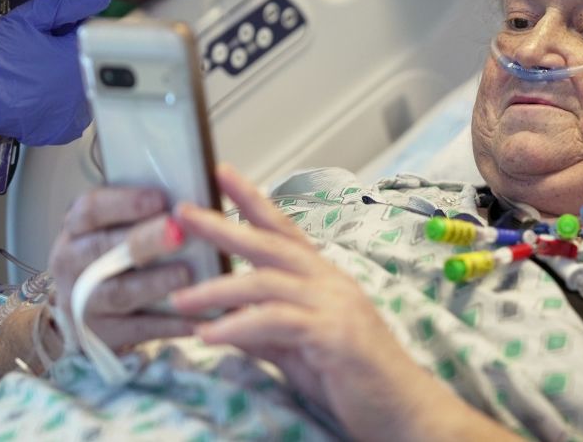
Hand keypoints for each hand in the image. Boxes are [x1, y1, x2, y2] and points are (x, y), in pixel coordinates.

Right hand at [0, 0, 110, 145]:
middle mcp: (85, 87)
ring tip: (41, 78)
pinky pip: (74, 113)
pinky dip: (63, 105)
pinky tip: (43, 96)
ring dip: (71, 81)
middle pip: (92, 64)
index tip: (57, 35)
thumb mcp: (30, 18)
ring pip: (86, 89)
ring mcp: (76, 112)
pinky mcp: (65, 130)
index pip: (95, 37)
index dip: (75, 33)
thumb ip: (68, 6)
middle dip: (74, 56)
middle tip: (43, 57)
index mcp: (79, 57)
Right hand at [49, 187, 195, 350]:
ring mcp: (82, 301)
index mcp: (77, 227)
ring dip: (155, 283)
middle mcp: (71, 262)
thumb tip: (191, 199)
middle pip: (103, 249)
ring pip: (119, 292)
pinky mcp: (101, 333)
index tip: (160, 199)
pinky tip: (198, 318)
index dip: (125, 203)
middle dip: (144, 241)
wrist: (86, 308)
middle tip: (178, 235)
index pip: (91, 209)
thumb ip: (143, 213)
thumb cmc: (113, 253)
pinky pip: (138, 329)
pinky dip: (170, 324)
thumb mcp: (114, 226)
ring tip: (188, 275)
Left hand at [171, 166, 447, 439]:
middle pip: (270, 243)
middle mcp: (330, 282)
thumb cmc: (354, 378)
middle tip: (183, 212)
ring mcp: (335, 305)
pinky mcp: (334, 334)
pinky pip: (277, 321)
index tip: (222, 173)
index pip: (284, 229)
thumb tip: (219, 319)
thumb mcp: (298, 349)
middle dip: (224, 225)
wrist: (402, 409)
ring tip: (179, 299)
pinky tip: (210, 334)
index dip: (253, 199)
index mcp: (324, 278)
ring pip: (267, 281)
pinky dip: (238, 325)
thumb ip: (262, 331)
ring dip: (218, 289)